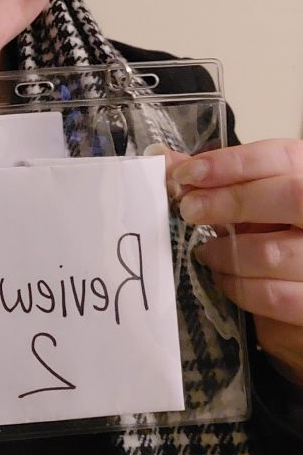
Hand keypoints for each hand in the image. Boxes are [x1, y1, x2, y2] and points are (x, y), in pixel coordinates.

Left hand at [163, 139, 302, 387]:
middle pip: (290, 196)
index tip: (188, 172)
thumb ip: (217, 179)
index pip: (281, 157)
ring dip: (226, 253)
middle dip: (232, 201)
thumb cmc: (276, 233)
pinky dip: (240, 288)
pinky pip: (275, 297)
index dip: (233, 162)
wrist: (298, 282)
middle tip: (189, 210)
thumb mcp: (254, 201)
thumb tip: (165, 160)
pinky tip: (225, 279)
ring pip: (274, 252)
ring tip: (206, 253)